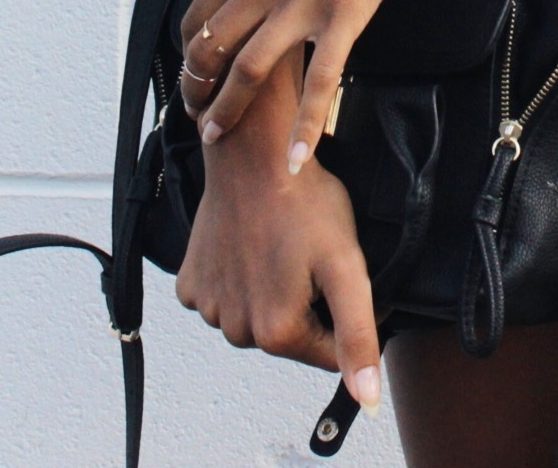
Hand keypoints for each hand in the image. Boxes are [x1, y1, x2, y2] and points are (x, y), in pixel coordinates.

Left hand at [168, 0, 444, 174]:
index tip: (191, 80)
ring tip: (223, 136)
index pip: (196, 21)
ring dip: (229, 111)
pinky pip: (320, 81)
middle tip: (200, 118)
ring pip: (250, 72)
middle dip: (197, 92)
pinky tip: (295, 156)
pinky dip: (304, 124)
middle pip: (211, 52)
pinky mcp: (344, 15)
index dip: (186, 58)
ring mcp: (301, 3)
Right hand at [174, 57, 382, 403]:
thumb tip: (368, 400)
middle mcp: (235, 331)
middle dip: (305, 307)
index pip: (328, 355)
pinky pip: (224, 299)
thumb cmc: (304, 204)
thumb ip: (358, 336)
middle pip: (290, 339)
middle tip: (306, 257)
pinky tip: (248, 248)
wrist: (252, 157)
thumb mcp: (346, 266)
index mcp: (276, 334)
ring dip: (271, 293)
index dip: (343, 316)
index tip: (334, 275)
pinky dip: (238, 281)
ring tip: (278, 249)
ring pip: (256, 320)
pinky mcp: (188, 286)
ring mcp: (206, 309)